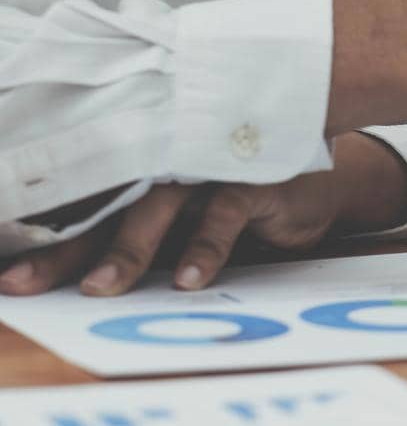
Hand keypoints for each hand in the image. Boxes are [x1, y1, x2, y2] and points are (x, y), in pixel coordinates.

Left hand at [0, 134, 406, 295]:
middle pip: (107, 208)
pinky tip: (188, 279)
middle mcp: (171, 166)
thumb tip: (87, 273)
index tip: (13, 277)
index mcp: (149, 176)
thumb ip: (148, 233)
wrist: (326, 181)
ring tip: (101, 289)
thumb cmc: (246, 198)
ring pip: (159, 208)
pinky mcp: (255, 180)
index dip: (47, 241)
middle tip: (27, 282)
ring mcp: (211, 169)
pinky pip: (225, 214)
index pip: (88, 208)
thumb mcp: (193, 217)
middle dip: (65, 249)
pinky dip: (205, 246)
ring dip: (128, 250)